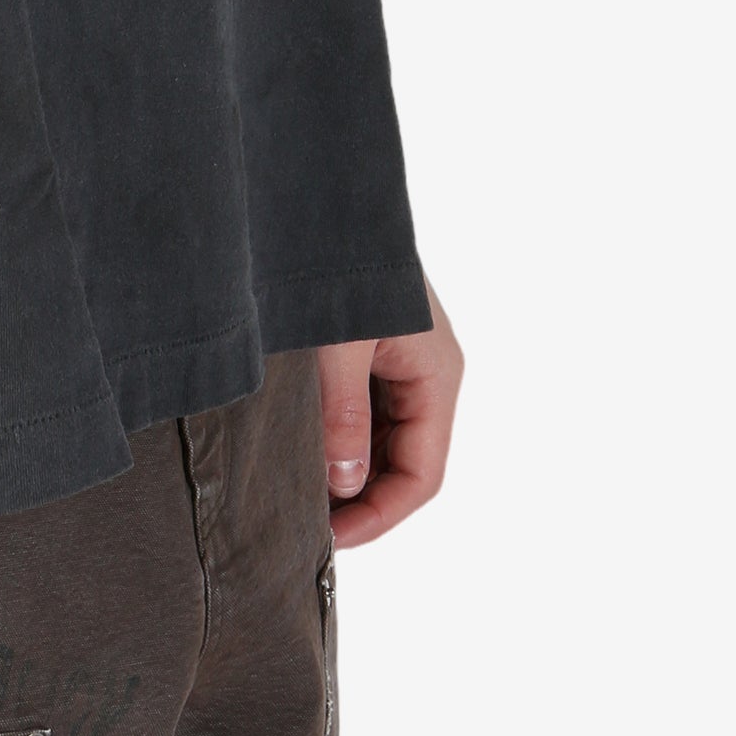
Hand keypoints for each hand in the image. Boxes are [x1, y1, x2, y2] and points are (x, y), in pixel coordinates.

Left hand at [316, 282, 463, 546]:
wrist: (323, 193)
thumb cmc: (334, 258)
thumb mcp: (336, 343)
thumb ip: (342, 415)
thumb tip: (345, 487)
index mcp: (435, 374)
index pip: (422, 475)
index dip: (379, 517)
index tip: (330, 542)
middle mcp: (428, 372)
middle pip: (406, 463)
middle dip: (362, 501)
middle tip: (306, 529)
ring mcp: (404, 360)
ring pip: (385, 441)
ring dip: (349, 472)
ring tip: (299, 499)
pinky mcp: (375, 348)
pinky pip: (367, 412)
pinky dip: (340, 440)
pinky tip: (302, 453)